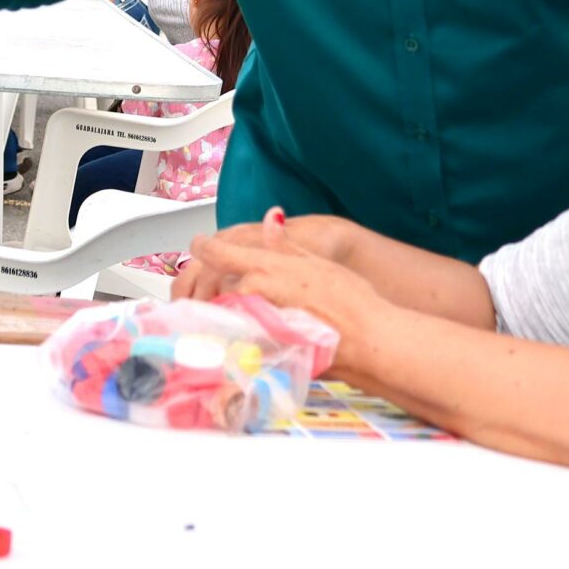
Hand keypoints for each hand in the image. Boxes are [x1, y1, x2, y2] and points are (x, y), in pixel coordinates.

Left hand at [179, 216, 385, 334]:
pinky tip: (248, 336)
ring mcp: (253, 321)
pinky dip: (236, 334)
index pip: (217, 253)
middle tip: (223, 288)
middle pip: (215, 284)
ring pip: (223, 310)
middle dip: (216, 284)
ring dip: (225, 309)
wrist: (369, 343)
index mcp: (266, 267)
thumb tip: (270, 220)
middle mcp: (254, 292)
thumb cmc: (352, 303)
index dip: (204, 248)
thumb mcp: (318, 263)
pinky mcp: (257, 348)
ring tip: (243, 314)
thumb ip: (286, 245)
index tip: (199, 245)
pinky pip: (234, 337)